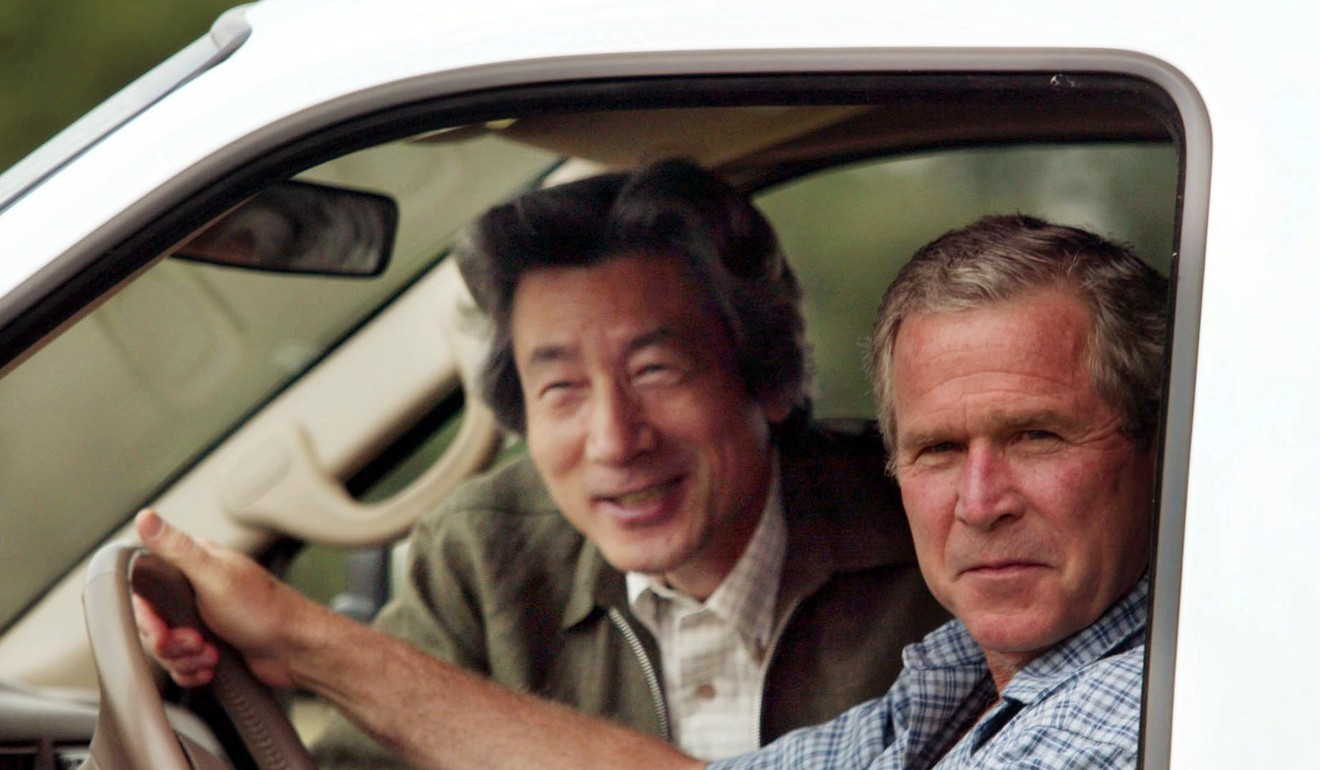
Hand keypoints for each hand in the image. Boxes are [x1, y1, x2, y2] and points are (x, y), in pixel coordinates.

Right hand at [132, 509, 308, 689]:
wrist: (295, 650)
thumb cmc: (264, 610)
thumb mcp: (215, 576)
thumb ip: (177, 549)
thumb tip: (146, 517)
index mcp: (194, 565)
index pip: (145, 589)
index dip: (148, 616)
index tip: (163, 628)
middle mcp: (196, 591)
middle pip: (153, 624)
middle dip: (171, 643)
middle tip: (196, 641)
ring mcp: (202, 620)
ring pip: (166, 648)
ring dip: (186, 659)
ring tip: (212, 654)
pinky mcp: (209, 646)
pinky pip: (181, 665)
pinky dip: (193, 671)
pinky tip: (212, 667)